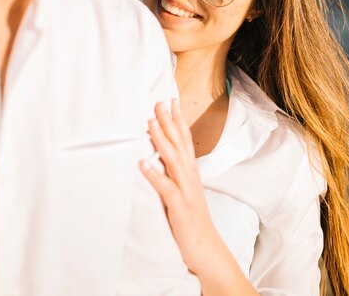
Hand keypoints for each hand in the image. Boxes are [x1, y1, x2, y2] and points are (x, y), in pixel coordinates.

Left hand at [140, 100, 218, 274]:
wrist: (206, 248)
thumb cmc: (191, 219)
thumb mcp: (184, 190)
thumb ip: (174, 172)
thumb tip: (158, 154)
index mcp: (190, 171)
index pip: (185, 139)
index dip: (179, 119)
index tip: (172, 100)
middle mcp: (190, 176)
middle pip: (179, 143)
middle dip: (169, 121)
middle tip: (158, 102)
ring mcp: (186, 190)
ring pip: (173, 160)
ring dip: (161, 140)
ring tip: (150, 123)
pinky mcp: (180, 206)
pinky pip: (166, 188)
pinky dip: (154, 175)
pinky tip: (143, 164)